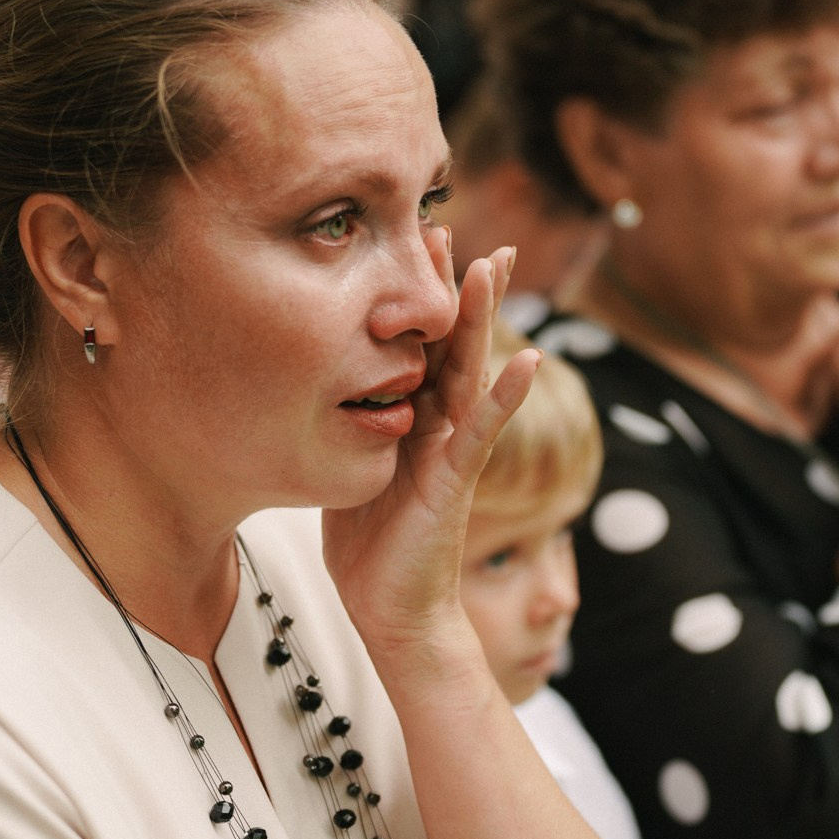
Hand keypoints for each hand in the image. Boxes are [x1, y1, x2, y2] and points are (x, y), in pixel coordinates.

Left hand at [322, 236, 540, 671]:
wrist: (392, 614)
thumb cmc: (369, 550)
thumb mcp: (345, 470)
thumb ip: (344, 429)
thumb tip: (308, 393)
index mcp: (408, 420)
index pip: (413, 346)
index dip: (411, 298)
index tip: (405, 242)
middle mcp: (437, 427)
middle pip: (448, 343)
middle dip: (451, 286)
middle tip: (452, 225)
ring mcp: (452, 450)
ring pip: (471, 371)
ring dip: (483, 318)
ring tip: (496, 265)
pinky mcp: (456, 481)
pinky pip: (482, 431)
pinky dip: (507, 394)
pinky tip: (529, 357)